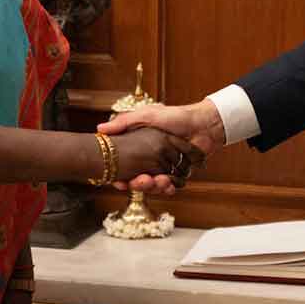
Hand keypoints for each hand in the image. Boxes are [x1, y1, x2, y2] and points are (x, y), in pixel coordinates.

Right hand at [100, 101, 225, 194]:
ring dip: (154, 187)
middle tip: (139, 182)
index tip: (118, 182)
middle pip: (139, 179)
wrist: (204, 124)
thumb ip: (124, 122)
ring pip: (154, 185)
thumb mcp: (147, 115)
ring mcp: (165, 167)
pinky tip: (167, 185)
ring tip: (157, 181)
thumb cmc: (176, 116)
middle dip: (139, 184)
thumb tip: (100, 130)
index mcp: (142, 147)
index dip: (121, 177)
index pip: (125, 166)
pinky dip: (168, 188)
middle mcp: (152, 159)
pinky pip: (170, 186)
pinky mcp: (179, 173)